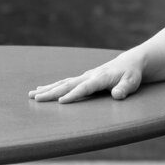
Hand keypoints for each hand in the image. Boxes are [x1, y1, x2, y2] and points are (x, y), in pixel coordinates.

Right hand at [28, 56, 143, 102]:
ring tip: (31, 95)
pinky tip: (40, 90)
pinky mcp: (82, 78)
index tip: (61, 101)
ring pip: (62, 83)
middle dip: (51, 92)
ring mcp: (84, 76)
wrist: (129, 63)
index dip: (74, 94)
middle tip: (36, 98)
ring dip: (47, 89)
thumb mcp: (132, 82)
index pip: (85, 87)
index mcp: (100, 78)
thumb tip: (116, 95)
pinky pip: (64, 83)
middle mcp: (89, 76)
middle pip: (67, 84)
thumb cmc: (131, 75)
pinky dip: (52, 86)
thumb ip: (124, 89)